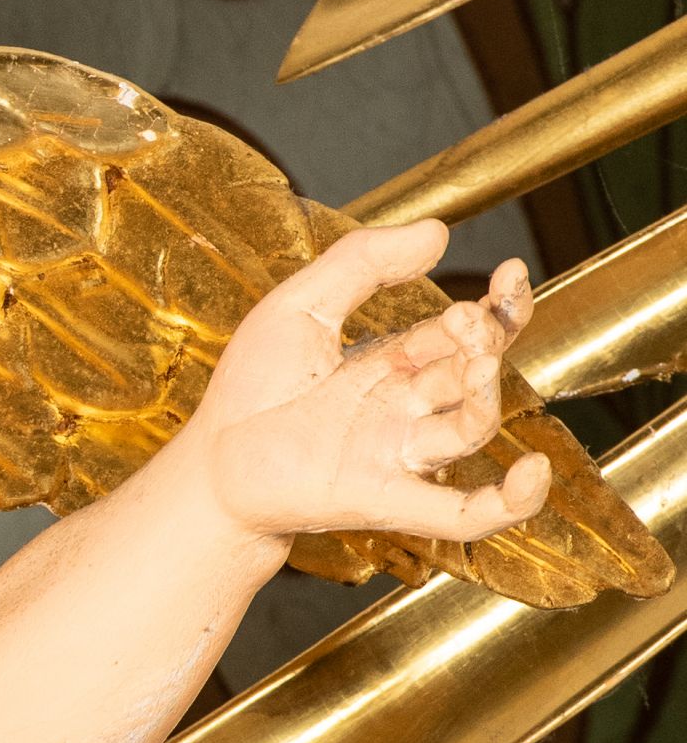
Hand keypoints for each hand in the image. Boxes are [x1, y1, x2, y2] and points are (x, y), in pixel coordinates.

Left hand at [188, 219, 547, 548]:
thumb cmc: (251, 391)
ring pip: (470, 429)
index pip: (468, 333)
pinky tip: (531, 477)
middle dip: (482, 344)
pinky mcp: (384, 498)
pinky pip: (461, 513)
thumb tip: (438, 229)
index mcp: (395, 363)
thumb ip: (362, 263)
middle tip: (466, 322)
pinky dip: (506, 503)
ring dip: (485, 397)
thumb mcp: (300, 306)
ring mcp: (398, 453)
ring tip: (476, 364)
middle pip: (473, 374)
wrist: (210, 461)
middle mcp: (406, 407)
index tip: (511, 272)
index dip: (500, 305)